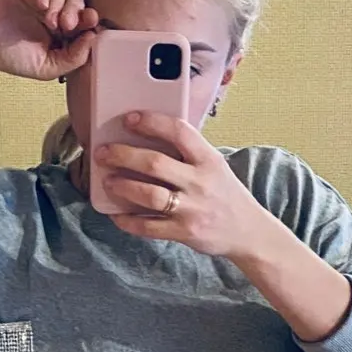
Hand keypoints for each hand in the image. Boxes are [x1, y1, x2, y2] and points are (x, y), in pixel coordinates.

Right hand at [0, 0, 97, 82]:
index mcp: (60, 27)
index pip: (83, 17)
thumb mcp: (47, 67)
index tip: (89, 25)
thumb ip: (73, 58)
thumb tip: (93, 39)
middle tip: (67, 24)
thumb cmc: (10, 57)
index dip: (89, 19)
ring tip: (47, 21)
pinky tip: (39, 5)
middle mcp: (51, 7)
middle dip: (76, 11)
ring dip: (58, 3)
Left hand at [95, 111, 263, 258]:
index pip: (179, 132)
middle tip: (104, 152)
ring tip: (107, 181)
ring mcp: (191, 209)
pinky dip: (128, 221)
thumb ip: (188, 154)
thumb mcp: (214, 166)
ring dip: (123, 186)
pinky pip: (148, 227)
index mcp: (208, 159)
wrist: (248, 232)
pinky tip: (116, 215)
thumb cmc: (225, 194)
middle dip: (123, 155)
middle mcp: (200, 182)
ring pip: (149, 195)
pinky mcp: (184, 232)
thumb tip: (147, 139)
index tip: (129, 119)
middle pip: (155, 163)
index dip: (152, 122)